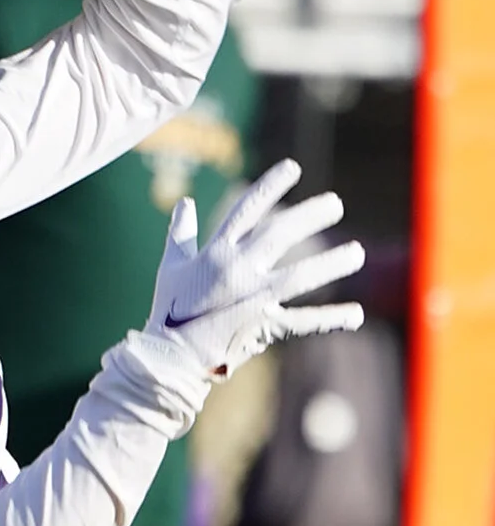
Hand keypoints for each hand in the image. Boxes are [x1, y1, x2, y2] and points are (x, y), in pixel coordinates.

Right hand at [145, 159, 362, 379]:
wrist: (169, 357)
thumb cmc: (168, 310)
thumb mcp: (170, 267)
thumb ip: (180, 233)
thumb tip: (185, 202)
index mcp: (215, 253)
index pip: (246, 209)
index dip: (269, 186)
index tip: (293, 168)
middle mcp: (236, 270)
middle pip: (279, 234)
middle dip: (309, 215)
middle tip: (335, 204)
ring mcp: (252, 298)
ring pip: (299, 277)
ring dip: (331, 264)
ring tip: (358, 253)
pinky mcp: (263, 326)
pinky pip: (303, 322)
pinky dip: (331, 319)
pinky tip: (356, 314)